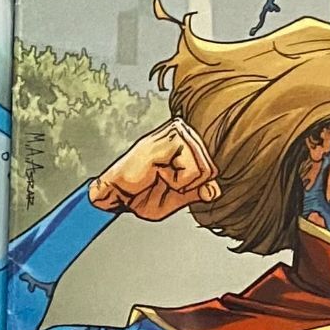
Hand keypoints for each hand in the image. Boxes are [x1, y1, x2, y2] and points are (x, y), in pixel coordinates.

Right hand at [89, 118, 218, 221]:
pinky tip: (158, 172)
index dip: (196, 186)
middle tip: (163, 180)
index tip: (171, 184)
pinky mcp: (171, 138)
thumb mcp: (178, 197)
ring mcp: (177, 132)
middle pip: (212, 170)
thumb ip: (199, 191)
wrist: (115, 194)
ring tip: (160, 175)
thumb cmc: (140, 193)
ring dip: (182, 182)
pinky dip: (177, 181)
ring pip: (205, 170)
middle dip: (189, 185)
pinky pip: (193, 170)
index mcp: (186, 143)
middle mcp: (183, 133)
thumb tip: (213, 190)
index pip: (213, 169)